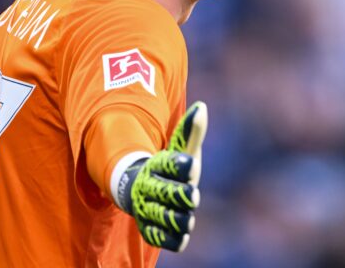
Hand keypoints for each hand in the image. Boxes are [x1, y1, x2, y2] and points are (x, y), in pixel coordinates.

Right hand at [118, 101, 207, 251]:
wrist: (143, 189)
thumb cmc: (170, 167)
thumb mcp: (181, 149)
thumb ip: (191, 132)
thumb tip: (201, 106)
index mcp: (157, 165)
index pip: (166, 164)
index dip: (178, 164)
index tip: (192, 163)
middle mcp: (149, 188)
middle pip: (162, 192)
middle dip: (177, 194)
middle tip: (193, 195)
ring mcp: (148, 209)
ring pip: (161, 216)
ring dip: (175, 218)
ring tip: (188, 218)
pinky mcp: (150, 229)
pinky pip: (158, 237)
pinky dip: (169, 238)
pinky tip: (181, 236)